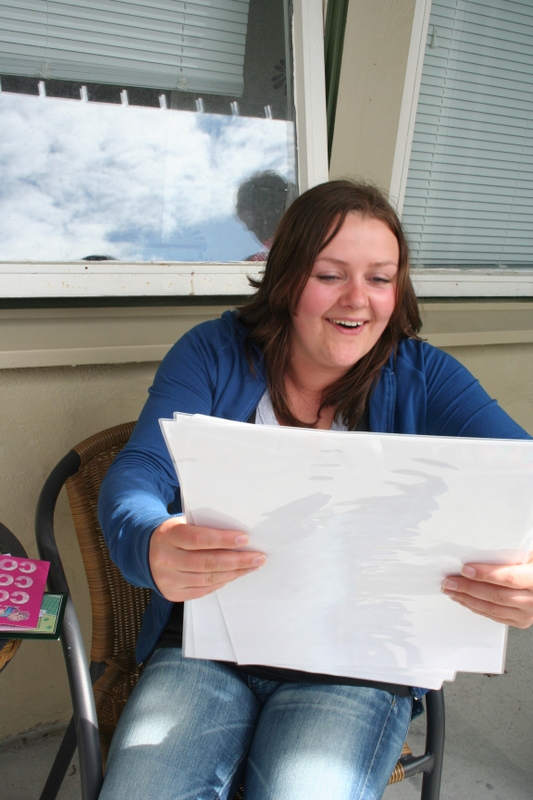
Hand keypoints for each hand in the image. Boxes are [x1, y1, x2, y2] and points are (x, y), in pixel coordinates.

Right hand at [149, 516, 265, 601]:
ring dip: (234, 573)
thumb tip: (239, 536)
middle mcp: (166, 559)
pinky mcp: (173, 593)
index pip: (199, 539)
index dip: (223, 540)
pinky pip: (203, 590)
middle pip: (207, 563)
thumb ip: (205, 527)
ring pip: (208, 579)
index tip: (245, 539)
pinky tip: (234, 574)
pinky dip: (222, 582)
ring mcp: (168, 579)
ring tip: (252, 566)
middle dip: (237, 560)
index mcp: (169, 536)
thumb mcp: (184, 522)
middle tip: (258, 557)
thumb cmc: (174, 533)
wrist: (145, 551)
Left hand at [441, 555, 532, 627]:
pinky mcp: (519, 620)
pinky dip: (475, 607)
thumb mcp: (527, 555)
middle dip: (468, 588)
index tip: (466, 569)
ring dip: (467, 599)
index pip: (509, 578)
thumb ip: (511, 554)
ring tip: (450, 589)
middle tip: (449, 581)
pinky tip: (463, 599)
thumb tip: (482, 549)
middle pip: (496, 595)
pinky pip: (493, 616)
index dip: (486, 574)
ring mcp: (526, 613)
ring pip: (492, 609)